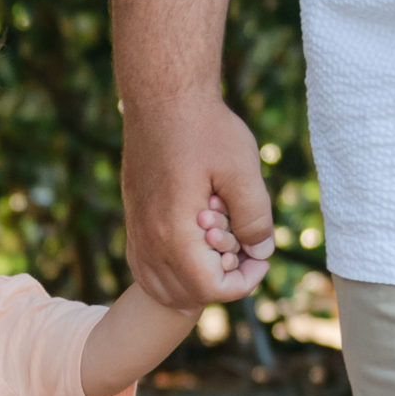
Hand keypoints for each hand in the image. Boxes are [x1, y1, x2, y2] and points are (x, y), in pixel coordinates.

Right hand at [120, 90, 273, 310]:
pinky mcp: (134, 221)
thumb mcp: (243, 170)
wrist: (162, 99)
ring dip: (194, 284)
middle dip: (220, 283)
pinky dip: (171, 274)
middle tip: (241, 248)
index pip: (210, 289)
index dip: (244, 281)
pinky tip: (195, 248)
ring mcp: (137, 232)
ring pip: (161, 288)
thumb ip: (255, 216)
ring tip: (220, 251)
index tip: (259, 254)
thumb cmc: (204, 129)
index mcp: (175, 233)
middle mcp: (149, 240)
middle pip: (186, 296)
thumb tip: (261, 250)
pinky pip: (146, 269)